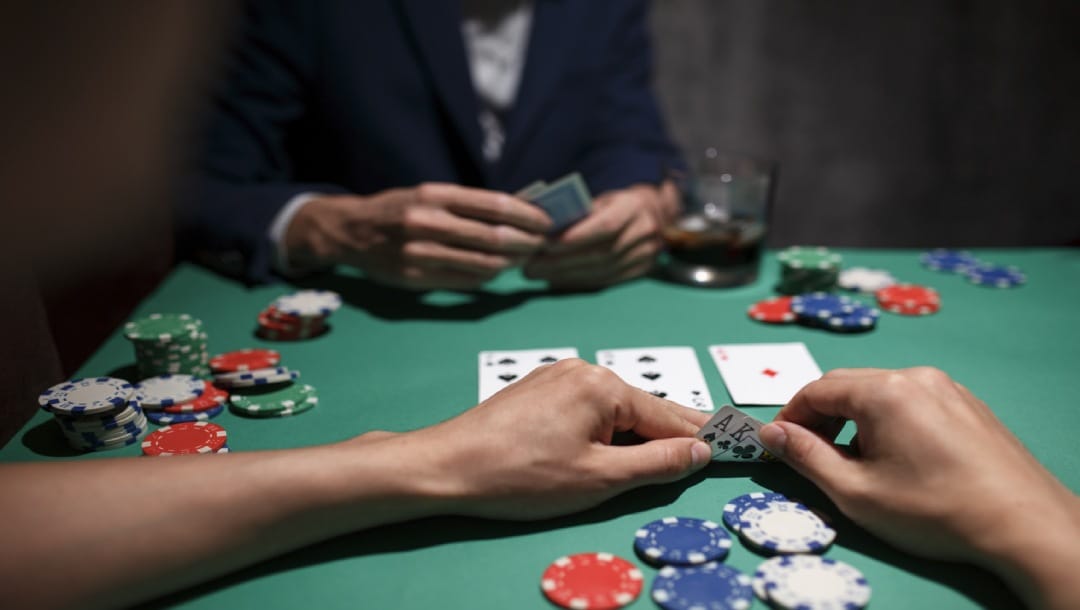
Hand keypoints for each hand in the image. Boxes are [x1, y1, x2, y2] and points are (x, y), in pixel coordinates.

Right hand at [285, 183, 551, 289]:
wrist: (350, 231)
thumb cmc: (399, 208)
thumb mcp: (430, 194)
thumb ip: (468, 204)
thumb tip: (519, 212)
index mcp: (435, 195)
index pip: (494, 205)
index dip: (527, 215)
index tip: (546, 222)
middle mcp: (428, 222)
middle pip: (494, 237)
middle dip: (526, 242)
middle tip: (542, 244)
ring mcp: (420, 253)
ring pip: (483, 264)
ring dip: (511, 264)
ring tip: (523, 259)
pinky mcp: (415, 278)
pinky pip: (465, 283)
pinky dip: (487, 278)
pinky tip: (496, 272)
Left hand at [397, 359, 711, 519]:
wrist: (445, 467)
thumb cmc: (521, 476)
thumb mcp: (598, 479)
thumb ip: (656, 464)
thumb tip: (700, 451)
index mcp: (603, 385)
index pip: (668, 416)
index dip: (702, 436)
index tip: (736, 441)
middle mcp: (584, 369)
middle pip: (643, 406)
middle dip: (675, 430)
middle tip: (716, 443)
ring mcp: (557, 376)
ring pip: (615, 407)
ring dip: (637, 432)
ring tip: (667, 452)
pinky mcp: (537, 390)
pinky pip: (588, 407)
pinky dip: (607, 426)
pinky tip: (614, 444)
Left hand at [523, 182, 678, 288]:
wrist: (652, 214)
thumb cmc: (616, 204)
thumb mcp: (601, 199)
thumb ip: (579, 212)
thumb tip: (544, 230)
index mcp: (634, 207)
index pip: (606, 225)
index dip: (576, 237)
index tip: (547, 245)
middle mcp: (644, 232)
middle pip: (601, 252)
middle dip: (562, 262)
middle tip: (532, 266)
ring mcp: (646, 255)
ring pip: (602, 271)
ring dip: (566, 275)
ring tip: (539, 274)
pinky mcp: (641, 272)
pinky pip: (606, 282)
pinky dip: (579, 283)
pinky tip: (557, 281)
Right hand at [759, 367, 1079, 609]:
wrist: (1023, 525)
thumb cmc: (934, 510)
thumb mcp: (856, 492)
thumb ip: (806, 457)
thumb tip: (771, 433)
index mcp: (884, 390)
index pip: (818, 389)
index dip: (790, 416)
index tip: (777, 443)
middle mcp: (915, 377)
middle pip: (849, 386)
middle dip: (822, 417)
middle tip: (809, 455)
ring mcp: (948, 388)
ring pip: (882, 393)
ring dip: (855, 420)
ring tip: (855, 463)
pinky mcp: (969, 405)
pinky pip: (913, 402)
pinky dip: (889, 422)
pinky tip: (897, 460)